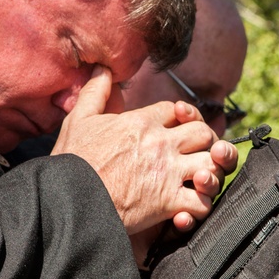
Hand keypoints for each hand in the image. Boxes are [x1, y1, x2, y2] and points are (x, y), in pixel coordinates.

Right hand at [52, 66, 236, 237]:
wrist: (67, 199)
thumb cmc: (71, 162)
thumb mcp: (78, 120)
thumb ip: (95, 93)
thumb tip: (103, 70)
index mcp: (141, 122)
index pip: (176, 110)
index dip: (180, 118)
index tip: (174, 129)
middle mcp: (160, 143)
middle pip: (203, 132)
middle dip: (204, 142)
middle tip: (195, 154)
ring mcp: (167, 172)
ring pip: (211, 164)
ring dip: (209, 173)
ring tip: (198, 181)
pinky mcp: (167, 203)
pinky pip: (202, 202)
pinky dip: (201, 206)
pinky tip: (189, 208)